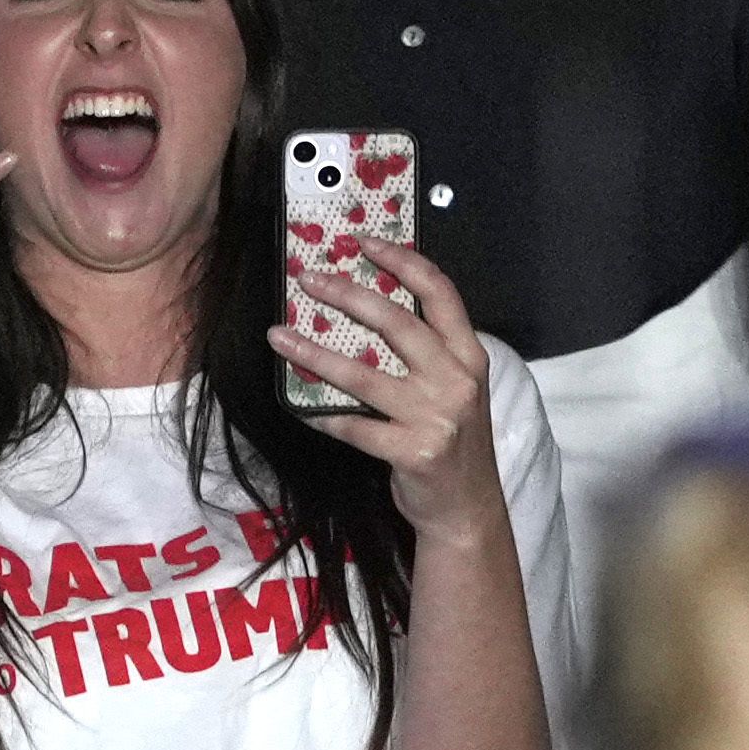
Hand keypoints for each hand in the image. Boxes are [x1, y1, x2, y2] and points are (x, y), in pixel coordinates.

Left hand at [275, 235, 514, 539]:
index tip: (363, 241)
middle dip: (346, 294)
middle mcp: (457, 379)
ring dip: (314, 353)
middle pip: (396, 322)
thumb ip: (427, 351)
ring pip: (363, 373)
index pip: (439, 291)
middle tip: (307, 279)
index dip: (402, 260)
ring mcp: (437, 416)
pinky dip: (321, 414)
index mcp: (469, 355)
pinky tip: (299, 405)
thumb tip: (365, 308)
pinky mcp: (413, 451)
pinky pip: (353, 425)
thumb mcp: (455, 387)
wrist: (467, 508)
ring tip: (278, 335)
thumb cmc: (452, 440)